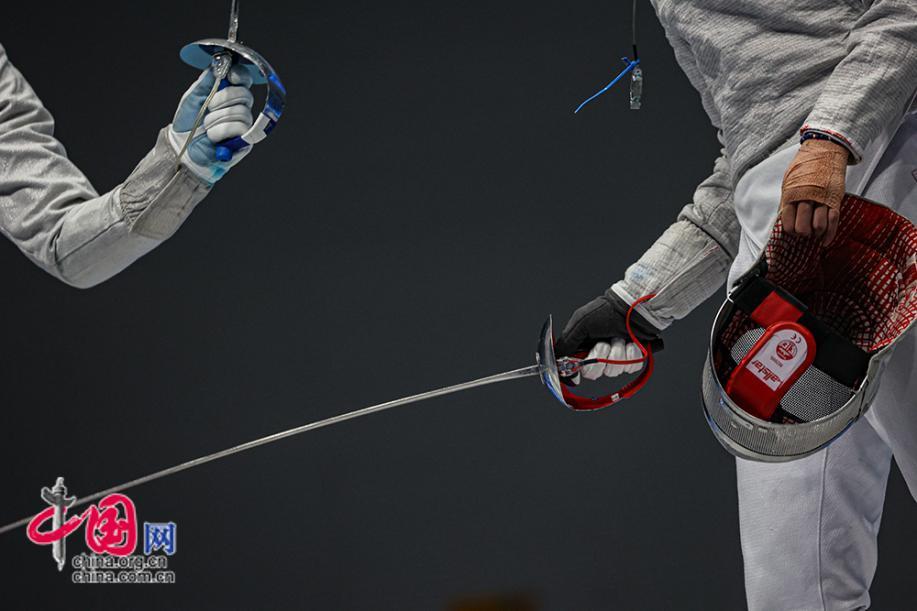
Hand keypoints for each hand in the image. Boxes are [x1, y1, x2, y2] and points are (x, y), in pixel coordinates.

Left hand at [168, 66, 254, 183]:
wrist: (183, 147)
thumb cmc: (188, 123)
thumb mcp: (193, 97)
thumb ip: (206, 81)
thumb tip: (218, 64)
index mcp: (229, 94)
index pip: (244, 79)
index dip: (240, 75)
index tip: (230, 76)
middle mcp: (240, 108)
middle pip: (245, 94)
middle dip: (223, 99)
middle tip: (209, 107)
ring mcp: (244, 125)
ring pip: (241, 112)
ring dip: (217, 119)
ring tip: (207, 126)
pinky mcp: (245, 141)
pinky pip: (240, 128)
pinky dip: (221, 131)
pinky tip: (214, 137)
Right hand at [554, 291, 660, 381]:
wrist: (635, 309)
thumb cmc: (607, 311)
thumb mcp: (580, 323)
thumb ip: (565, 343)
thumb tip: (556, 360)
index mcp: (583, 346)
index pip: (576, 368)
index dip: (579, 367)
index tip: (583, 361)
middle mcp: (598, 354)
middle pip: (594, 373)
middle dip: (600, 358)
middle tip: (604, 343)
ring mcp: (616, 358)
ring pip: (613, 372)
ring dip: (617, 353)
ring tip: (619, 338)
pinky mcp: (632, 360)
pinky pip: (630, 368)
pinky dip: (631, 355)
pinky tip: (631, 342)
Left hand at [779, 138, 848, 244]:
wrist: (824, 150)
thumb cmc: (805, 167)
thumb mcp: (789, 182)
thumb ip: (786, 200)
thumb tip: (782, 219)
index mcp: (791, 194)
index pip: (787, 222)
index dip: (789, 230)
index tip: (792, 231)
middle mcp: (806, 198)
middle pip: (802, 227)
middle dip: (802, 233)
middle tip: (803, 231)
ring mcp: (822, 199)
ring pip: (819, 226)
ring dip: (816, 233)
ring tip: (814, 232)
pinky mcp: (835, 199)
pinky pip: (834, 221)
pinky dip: (829, 234)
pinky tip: (825, 241)